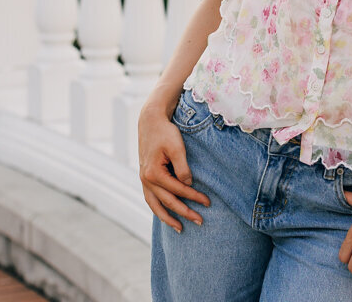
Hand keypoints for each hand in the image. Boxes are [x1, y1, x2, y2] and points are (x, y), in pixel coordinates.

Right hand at [138, 108, 210, 232]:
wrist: (150, 121)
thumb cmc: (165, 133)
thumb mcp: (177, 148)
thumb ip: (182, 168)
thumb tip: (188, 184)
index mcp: (153, 173)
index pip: (178, 190)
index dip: (194, 197)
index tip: (208, 203)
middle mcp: (145, 179)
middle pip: (167, 201)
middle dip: (184, 212)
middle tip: (200, 221)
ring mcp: (143, 180)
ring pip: (155, 205)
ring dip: (168, 218)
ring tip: (180, 229)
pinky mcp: (145, 178)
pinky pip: (150, 199)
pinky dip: (158, 209)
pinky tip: (166, 216)